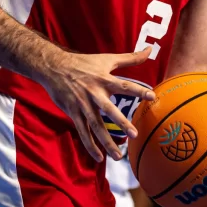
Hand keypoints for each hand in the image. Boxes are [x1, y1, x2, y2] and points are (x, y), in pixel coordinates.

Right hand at [38, 48, 154, 161]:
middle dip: (121, 122)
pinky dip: (90, 145)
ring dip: (106, 142)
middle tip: (134, 135)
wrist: (54, 67)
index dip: (138, 91)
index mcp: (104, 79)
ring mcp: (82, 105)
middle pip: (109, 110)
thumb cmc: (84, 63)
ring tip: (119, 156)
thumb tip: (151, 49)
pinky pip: (83, 131)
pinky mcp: (73, 113)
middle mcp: (94, 93)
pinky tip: (99, 157)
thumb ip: (131, 58)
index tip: (152, 97)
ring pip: (95, 126)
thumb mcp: (107, 58)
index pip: (124, 86)